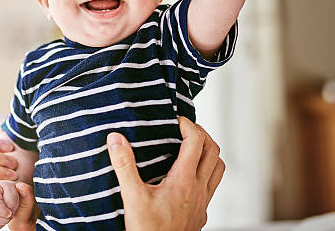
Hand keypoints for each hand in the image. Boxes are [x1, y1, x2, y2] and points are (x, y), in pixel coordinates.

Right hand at [107, 116, 224, 230]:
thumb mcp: (132, 196)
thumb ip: (124, 165)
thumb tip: (115, 139)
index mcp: (184, 180)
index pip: (196, 141)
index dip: (188, 124)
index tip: (175, 120)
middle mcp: (199, 189)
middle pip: (213, 150)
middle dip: (201, 133)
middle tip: (185, 128)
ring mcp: (203, 202)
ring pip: (218, 168)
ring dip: (209, 152)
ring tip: (193, 146)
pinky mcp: (202, 214)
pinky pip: (213, 187)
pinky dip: (206, 173)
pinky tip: (190, 176)